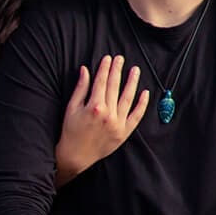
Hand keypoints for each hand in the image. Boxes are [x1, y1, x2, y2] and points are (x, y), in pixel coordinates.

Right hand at [54, 55, 148, 184]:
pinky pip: (136, 116)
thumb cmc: (71, 131)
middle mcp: (108, 114)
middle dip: (117, 70)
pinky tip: (144, 93)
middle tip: (121, 58)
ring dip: (132, 82)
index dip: (105, 68)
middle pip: (114, 87)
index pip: (101, 82)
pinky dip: (141, 105)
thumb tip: (85, 70)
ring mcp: (117, 124)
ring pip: (128, 98)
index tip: (108, 58)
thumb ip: (80, 88)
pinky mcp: (124, 133)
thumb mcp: (71, 108)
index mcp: (94, 107)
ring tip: (135, 70)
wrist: (76, 156)